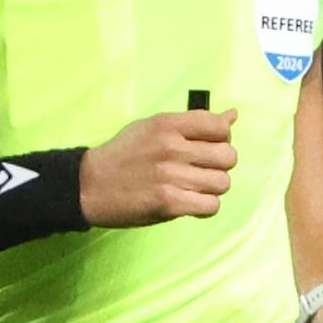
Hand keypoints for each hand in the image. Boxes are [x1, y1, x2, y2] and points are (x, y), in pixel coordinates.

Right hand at [83, 107, 232, 226]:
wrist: (89, 186)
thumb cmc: (124, 154)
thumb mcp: (153, 127)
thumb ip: (193, 122)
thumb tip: (232, 115)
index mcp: (167, 124)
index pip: (219, 126)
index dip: (222, 138)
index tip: (209, 146)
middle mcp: (171, 148)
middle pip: (228, 157)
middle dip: (220, 165)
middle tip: (202, 170)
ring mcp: (171, 177)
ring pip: (223, 183)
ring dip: (211, 188)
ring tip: (192, 187)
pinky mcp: (169, 203)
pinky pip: (211, 206)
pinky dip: (204, 206)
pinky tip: (189, 202)